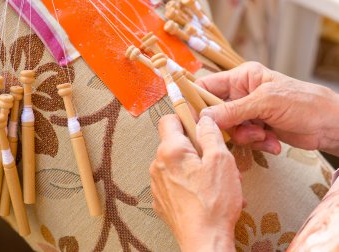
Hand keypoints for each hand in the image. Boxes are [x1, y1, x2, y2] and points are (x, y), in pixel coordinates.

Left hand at [150, 115, 243, 251]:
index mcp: (170, 151)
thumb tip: (204, 120)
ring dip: (194, 166)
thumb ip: (210, 134)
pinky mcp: (162, 200)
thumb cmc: (213, 203)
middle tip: (213, 158)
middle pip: (174, 143)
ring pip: (176, 164)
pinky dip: (188, 183)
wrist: (204, 241)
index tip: (198, 124)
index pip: (169, 120)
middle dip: (195, 146)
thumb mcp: (221, 160)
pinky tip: (205, 193)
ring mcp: (158, 184)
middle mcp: (158, 166)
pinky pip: (174, 182)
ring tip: (213, 181)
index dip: (185, 118)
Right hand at [197, 62, 338, 155]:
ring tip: (263, 135)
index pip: (207, 86)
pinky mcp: (256, 128)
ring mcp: (248, 113)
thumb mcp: (265, 103)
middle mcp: (241, 94)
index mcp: (242, 78)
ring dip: (245, 137)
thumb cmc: (303, 103)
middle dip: (226, 126)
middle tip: (237, 131)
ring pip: (228, 129)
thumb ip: (233, 111)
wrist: (330, 125)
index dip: (195, 101)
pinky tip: (272, 141)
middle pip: (215, 112)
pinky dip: (256, 143)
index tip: (191, 119)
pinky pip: (243, 139)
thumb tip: (203, 119)